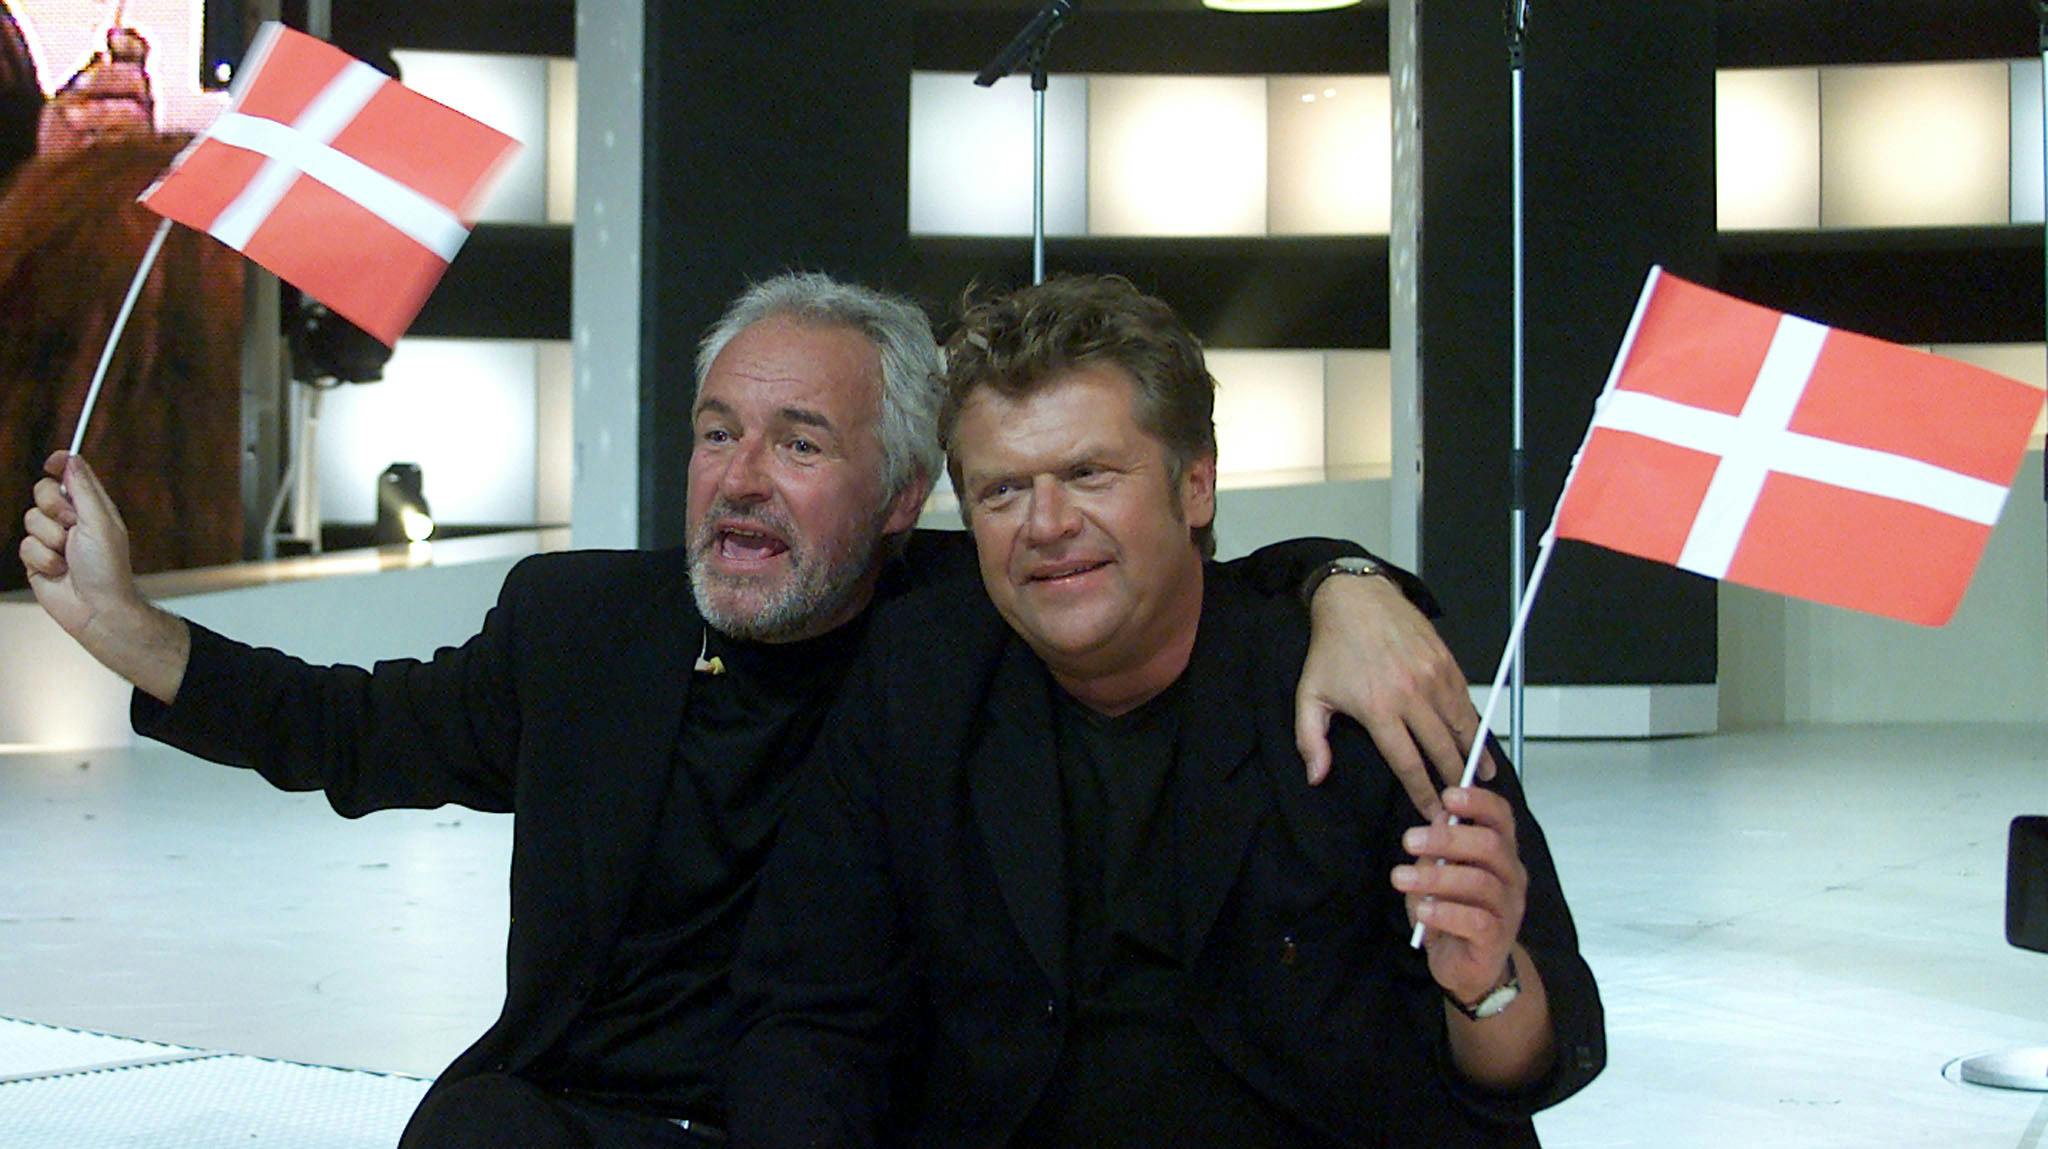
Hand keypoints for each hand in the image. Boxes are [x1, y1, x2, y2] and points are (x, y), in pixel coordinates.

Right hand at [20, 450, 188, 704]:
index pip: (71, 476)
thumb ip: (84, 490)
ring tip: (68, 557)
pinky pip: (25, 545)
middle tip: (71, 524)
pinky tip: (58, 571)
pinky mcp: (37, 559)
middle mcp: (71, 520)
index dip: (60, 464)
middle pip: (42, 492)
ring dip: (50, 539)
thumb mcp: (100, 523)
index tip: (52, 461)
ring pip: (30, 519)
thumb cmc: (107, 568)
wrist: (96, 608)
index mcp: (92, 508)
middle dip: (53, 507)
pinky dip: (42, 559)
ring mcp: (52, 539)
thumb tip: (72, 459)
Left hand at [1294, 572, 1493, 818]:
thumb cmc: (1332, 648)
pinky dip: (1475, 722)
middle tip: (1462, 804)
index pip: (1408, 763)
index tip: (1433, 812)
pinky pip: (1466, 700)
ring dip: (1474, 753)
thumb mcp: (1310, 695)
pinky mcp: (1447, 661)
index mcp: (1379, 709)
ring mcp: (1434, 676)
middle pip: (1442, 750)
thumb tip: (1316, 776)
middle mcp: (1411, 695)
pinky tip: (1478, 739)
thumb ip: (1310, 740)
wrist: (1357, 598)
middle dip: (1454, 781)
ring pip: (1463, 726)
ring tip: (1482, 776)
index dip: (1423, 793)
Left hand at [1391, 785, 1525, 1006]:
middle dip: (1448, 838)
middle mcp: (1511, 876)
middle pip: (1491, 845)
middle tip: (1409, 840)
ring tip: (1400, 877)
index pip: (1501, 817)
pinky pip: (1477, 921)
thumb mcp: (1436, 875)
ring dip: (1436, 877)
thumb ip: (1439, 849)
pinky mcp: (1497, 939)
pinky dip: (1446, 912)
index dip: (1479, 801)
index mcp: (1500, 853)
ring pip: (1480, 882)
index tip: (1448, 796)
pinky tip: (1423, 911)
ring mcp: (1509, 908)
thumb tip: (1438, 817)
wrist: (1467, 968)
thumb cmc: (1451, 913)